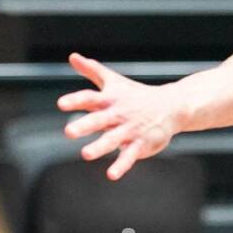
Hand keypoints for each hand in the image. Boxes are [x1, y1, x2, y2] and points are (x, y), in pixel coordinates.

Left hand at [57, 53, 178, 180]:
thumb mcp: (114, 81)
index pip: (90, 98)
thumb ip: (92, 70)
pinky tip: (112, 175)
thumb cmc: (137, 95)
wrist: (171, 106)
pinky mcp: (140, 144)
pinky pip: (129, 156)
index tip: (61, 104)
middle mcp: (118, 114)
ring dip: (99, 147)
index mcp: (110, 99)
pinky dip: (121, 165)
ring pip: (112, 139)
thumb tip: (72, 57)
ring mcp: (129, 130)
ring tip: (85, 154)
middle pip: (99, 119)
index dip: (76, 101)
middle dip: (84, 125)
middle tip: (68, 132)